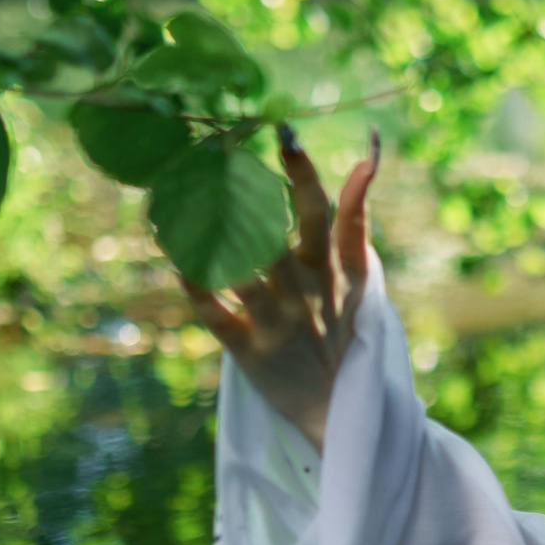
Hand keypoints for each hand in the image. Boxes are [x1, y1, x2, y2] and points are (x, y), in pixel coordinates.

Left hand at [181, 126, 378, 451]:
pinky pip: (216, 316)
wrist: (338, 412)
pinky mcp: (247, 352)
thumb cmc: (343, 329)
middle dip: (245, 199)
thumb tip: (367, 155)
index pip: (321, 214)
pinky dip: (197, 287)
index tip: (283, 132)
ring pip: (241, 274)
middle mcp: (304, 292)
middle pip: (275, 237)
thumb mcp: (360, 277)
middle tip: (216, 155)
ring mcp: (275, 323)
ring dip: (211, 238)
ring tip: (183, 198)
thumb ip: (357, 218)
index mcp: (333, 269)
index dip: (303, 175)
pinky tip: (177, 258)